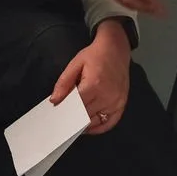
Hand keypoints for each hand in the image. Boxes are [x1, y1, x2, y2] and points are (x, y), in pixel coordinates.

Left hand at [50, 20, 132, 134]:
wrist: (116, 48)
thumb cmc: (95, 55)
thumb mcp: (75, 64)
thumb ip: (63, 83)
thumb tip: (54, 101)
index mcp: (93, 85)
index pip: (75, 106)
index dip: (65, 112)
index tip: (56, 117)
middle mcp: (106, 96)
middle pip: (84, 115)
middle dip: (72, 118)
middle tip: (63, 120)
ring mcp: (116, 101)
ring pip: (95, 121)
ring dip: (84, 124)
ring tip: (73, 123)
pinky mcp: (122, 104)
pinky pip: (110, 123)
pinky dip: (99, 128)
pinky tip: (89, 127)